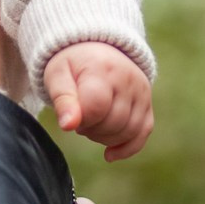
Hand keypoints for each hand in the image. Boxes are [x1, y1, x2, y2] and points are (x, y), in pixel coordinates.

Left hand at [42, 42, 153, 161]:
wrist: (95, 49)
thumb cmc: (72, 66)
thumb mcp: (57, 76)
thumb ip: (62, 100)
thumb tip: (68, 126)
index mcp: (102, 69)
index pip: (97, 107)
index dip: (81, 119)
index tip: (71, 113)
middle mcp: (128, 79)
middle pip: (113, 122)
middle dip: (91, 129)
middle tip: (79, 119)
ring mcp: (141, 92)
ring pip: (129, 131)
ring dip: (105, 138)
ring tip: (91, 125)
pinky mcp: (147, 104)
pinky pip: (143, 133)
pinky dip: (127, 148)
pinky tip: (109, 154)